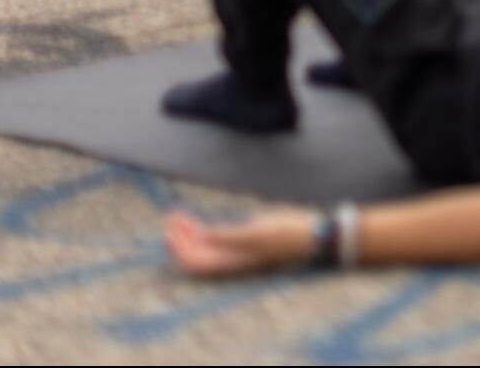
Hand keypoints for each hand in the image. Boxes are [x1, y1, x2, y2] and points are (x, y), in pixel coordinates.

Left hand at [164, 209, 313, 278]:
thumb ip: (228, 236)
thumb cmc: (284, 235)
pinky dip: (199, 231)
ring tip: (177, 216)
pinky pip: (212, 239)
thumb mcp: (256, 233)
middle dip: (178, 238)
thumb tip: (202, 236)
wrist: (309, 233)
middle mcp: (228, 259)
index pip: (193, 261)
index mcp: (229, 262)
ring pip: (200, 247)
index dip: (178, 248)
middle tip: (171, 217)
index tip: (170, 228)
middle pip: (193, 255)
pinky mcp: (241, 239)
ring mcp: (234, 250)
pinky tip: (194, 221)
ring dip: (186, 233)